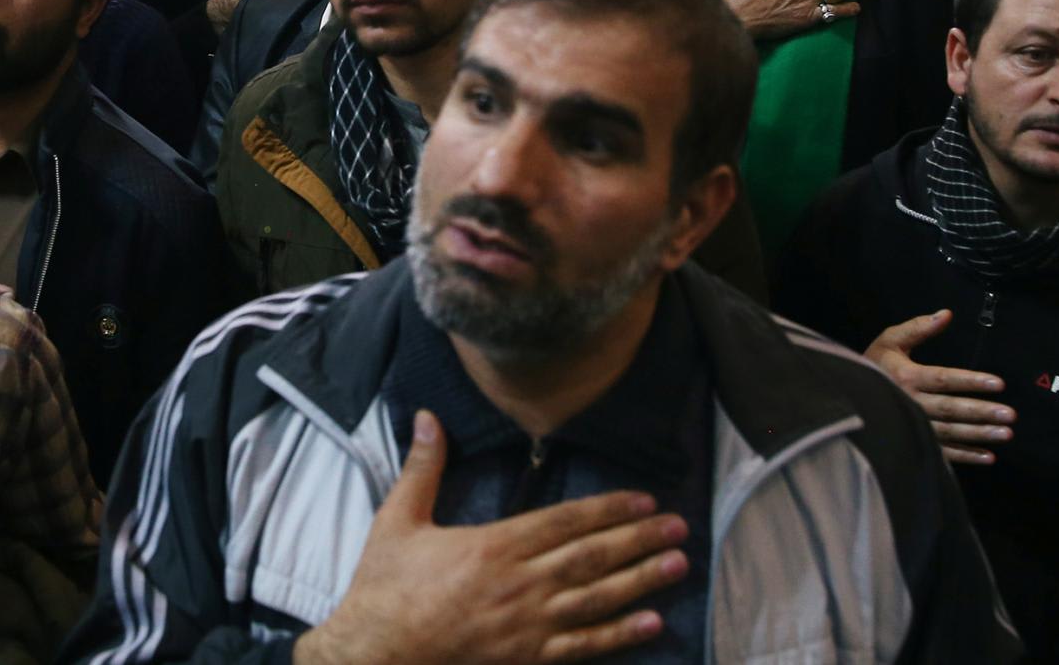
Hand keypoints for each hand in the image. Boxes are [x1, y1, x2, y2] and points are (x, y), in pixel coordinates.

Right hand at [294, 410, 685, 664]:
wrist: (378, 651)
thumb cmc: (386, 587)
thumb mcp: (398, 520)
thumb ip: (423, 468)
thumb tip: (429, 417)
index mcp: (495, 545)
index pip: (566, 521)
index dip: (609, 508)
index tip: (643, 499)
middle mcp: (521, 583)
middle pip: (593, 556)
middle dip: (640, 539)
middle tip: (679, 526)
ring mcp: (528, 624)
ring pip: (598, 597)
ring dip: (642, 580)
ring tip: (678, 565)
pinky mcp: (527, 658)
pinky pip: (584, 646)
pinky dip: (621, 634)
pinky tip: (652, 622)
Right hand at [866, 310, 1010, 465]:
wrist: (847, 394)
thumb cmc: (873, 363)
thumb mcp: (890, 340)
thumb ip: (918, 327)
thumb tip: (947, 314)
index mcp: (906, 377)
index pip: (944, 379)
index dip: (971, 381)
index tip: (998, 383)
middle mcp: (911, 403)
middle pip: (951, 409)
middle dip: (982, 412)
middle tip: (1010, 415)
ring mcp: (913, 426)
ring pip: (950, 432)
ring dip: (979, 434)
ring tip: (1006, 434)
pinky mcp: (915, 441)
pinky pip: (943, 453)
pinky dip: (966, 456)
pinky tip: (988, 456)